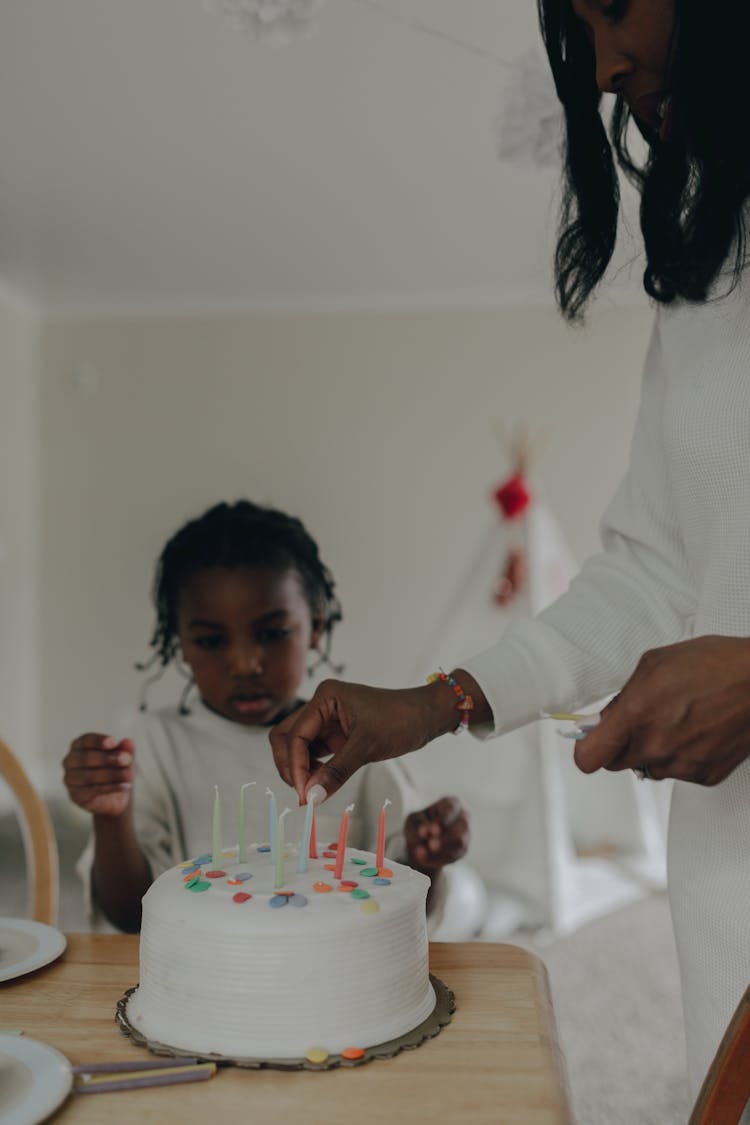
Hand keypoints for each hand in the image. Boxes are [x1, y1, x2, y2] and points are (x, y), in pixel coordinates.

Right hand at [62, 733, 134, 815]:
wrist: (115, 795)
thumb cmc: (116, 769)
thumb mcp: (124, 757)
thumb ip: (126, 749)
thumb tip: (128, 741)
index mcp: (79, 745)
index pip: (86, 740)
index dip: (99, 741)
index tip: (114, 742)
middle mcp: (70, 761)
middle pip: (85, 758)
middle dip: (108, 759)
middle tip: (127, 760)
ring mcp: (70, 779)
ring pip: (88, 776)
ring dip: (112, 775)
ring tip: (129, 775)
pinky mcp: (75, 796)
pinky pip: (92, 791)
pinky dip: (111, 788)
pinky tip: (124, 786)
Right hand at [270, 678, 467, 803]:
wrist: (426, 716)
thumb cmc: (401, 720)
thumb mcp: (367, 747)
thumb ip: (335, 772)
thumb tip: (311, 797)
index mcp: (325, 697)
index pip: (295, 734)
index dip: (295, 766)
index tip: (304, 794)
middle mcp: (320, 705)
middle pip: (286, 737)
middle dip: (290, 766)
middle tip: (304, 794)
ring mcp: (326, 719)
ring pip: (296, 746)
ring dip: (300, 770)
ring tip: (314, 791)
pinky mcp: (334, 733)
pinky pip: (313, 752)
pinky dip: (312, 769)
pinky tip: (321, 784)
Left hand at [404, 797, 468, 873]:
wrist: (420, 843)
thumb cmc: (419, 825)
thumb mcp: (414, 821)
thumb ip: (421, 825)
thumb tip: (428, 833)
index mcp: (451, 803)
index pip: (451, 807)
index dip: (443, 819)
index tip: (432, 830)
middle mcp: (463, 817)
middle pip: (461, 825)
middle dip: (446, 837)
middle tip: (431, 845)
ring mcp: (465, 834)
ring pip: (460, 843)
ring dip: (442, 850)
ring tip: (421, 853)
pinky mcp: (462, 851)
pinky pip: (453, 857)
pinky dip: (437, 859)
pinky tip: (424, 859)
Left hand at [573, 635, 749, 784]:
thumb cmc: (713, 664)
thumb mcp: (653, 664)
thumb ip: (622, 697)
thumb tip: (604, 719)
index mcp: (636, 715)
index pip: (589, 757)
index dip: (587, 749)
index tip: (592, 739)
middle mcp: (656, 746)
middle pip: (616, 763)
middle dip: (621, 744)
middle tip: (641, 721)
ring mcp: (681, 764)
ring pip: (649, 767)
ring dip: (653, 750)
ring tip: (677, 720)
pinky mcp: (705, 775)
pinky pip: (678, 772)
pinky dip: (682, 756)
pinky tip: (697, 731)